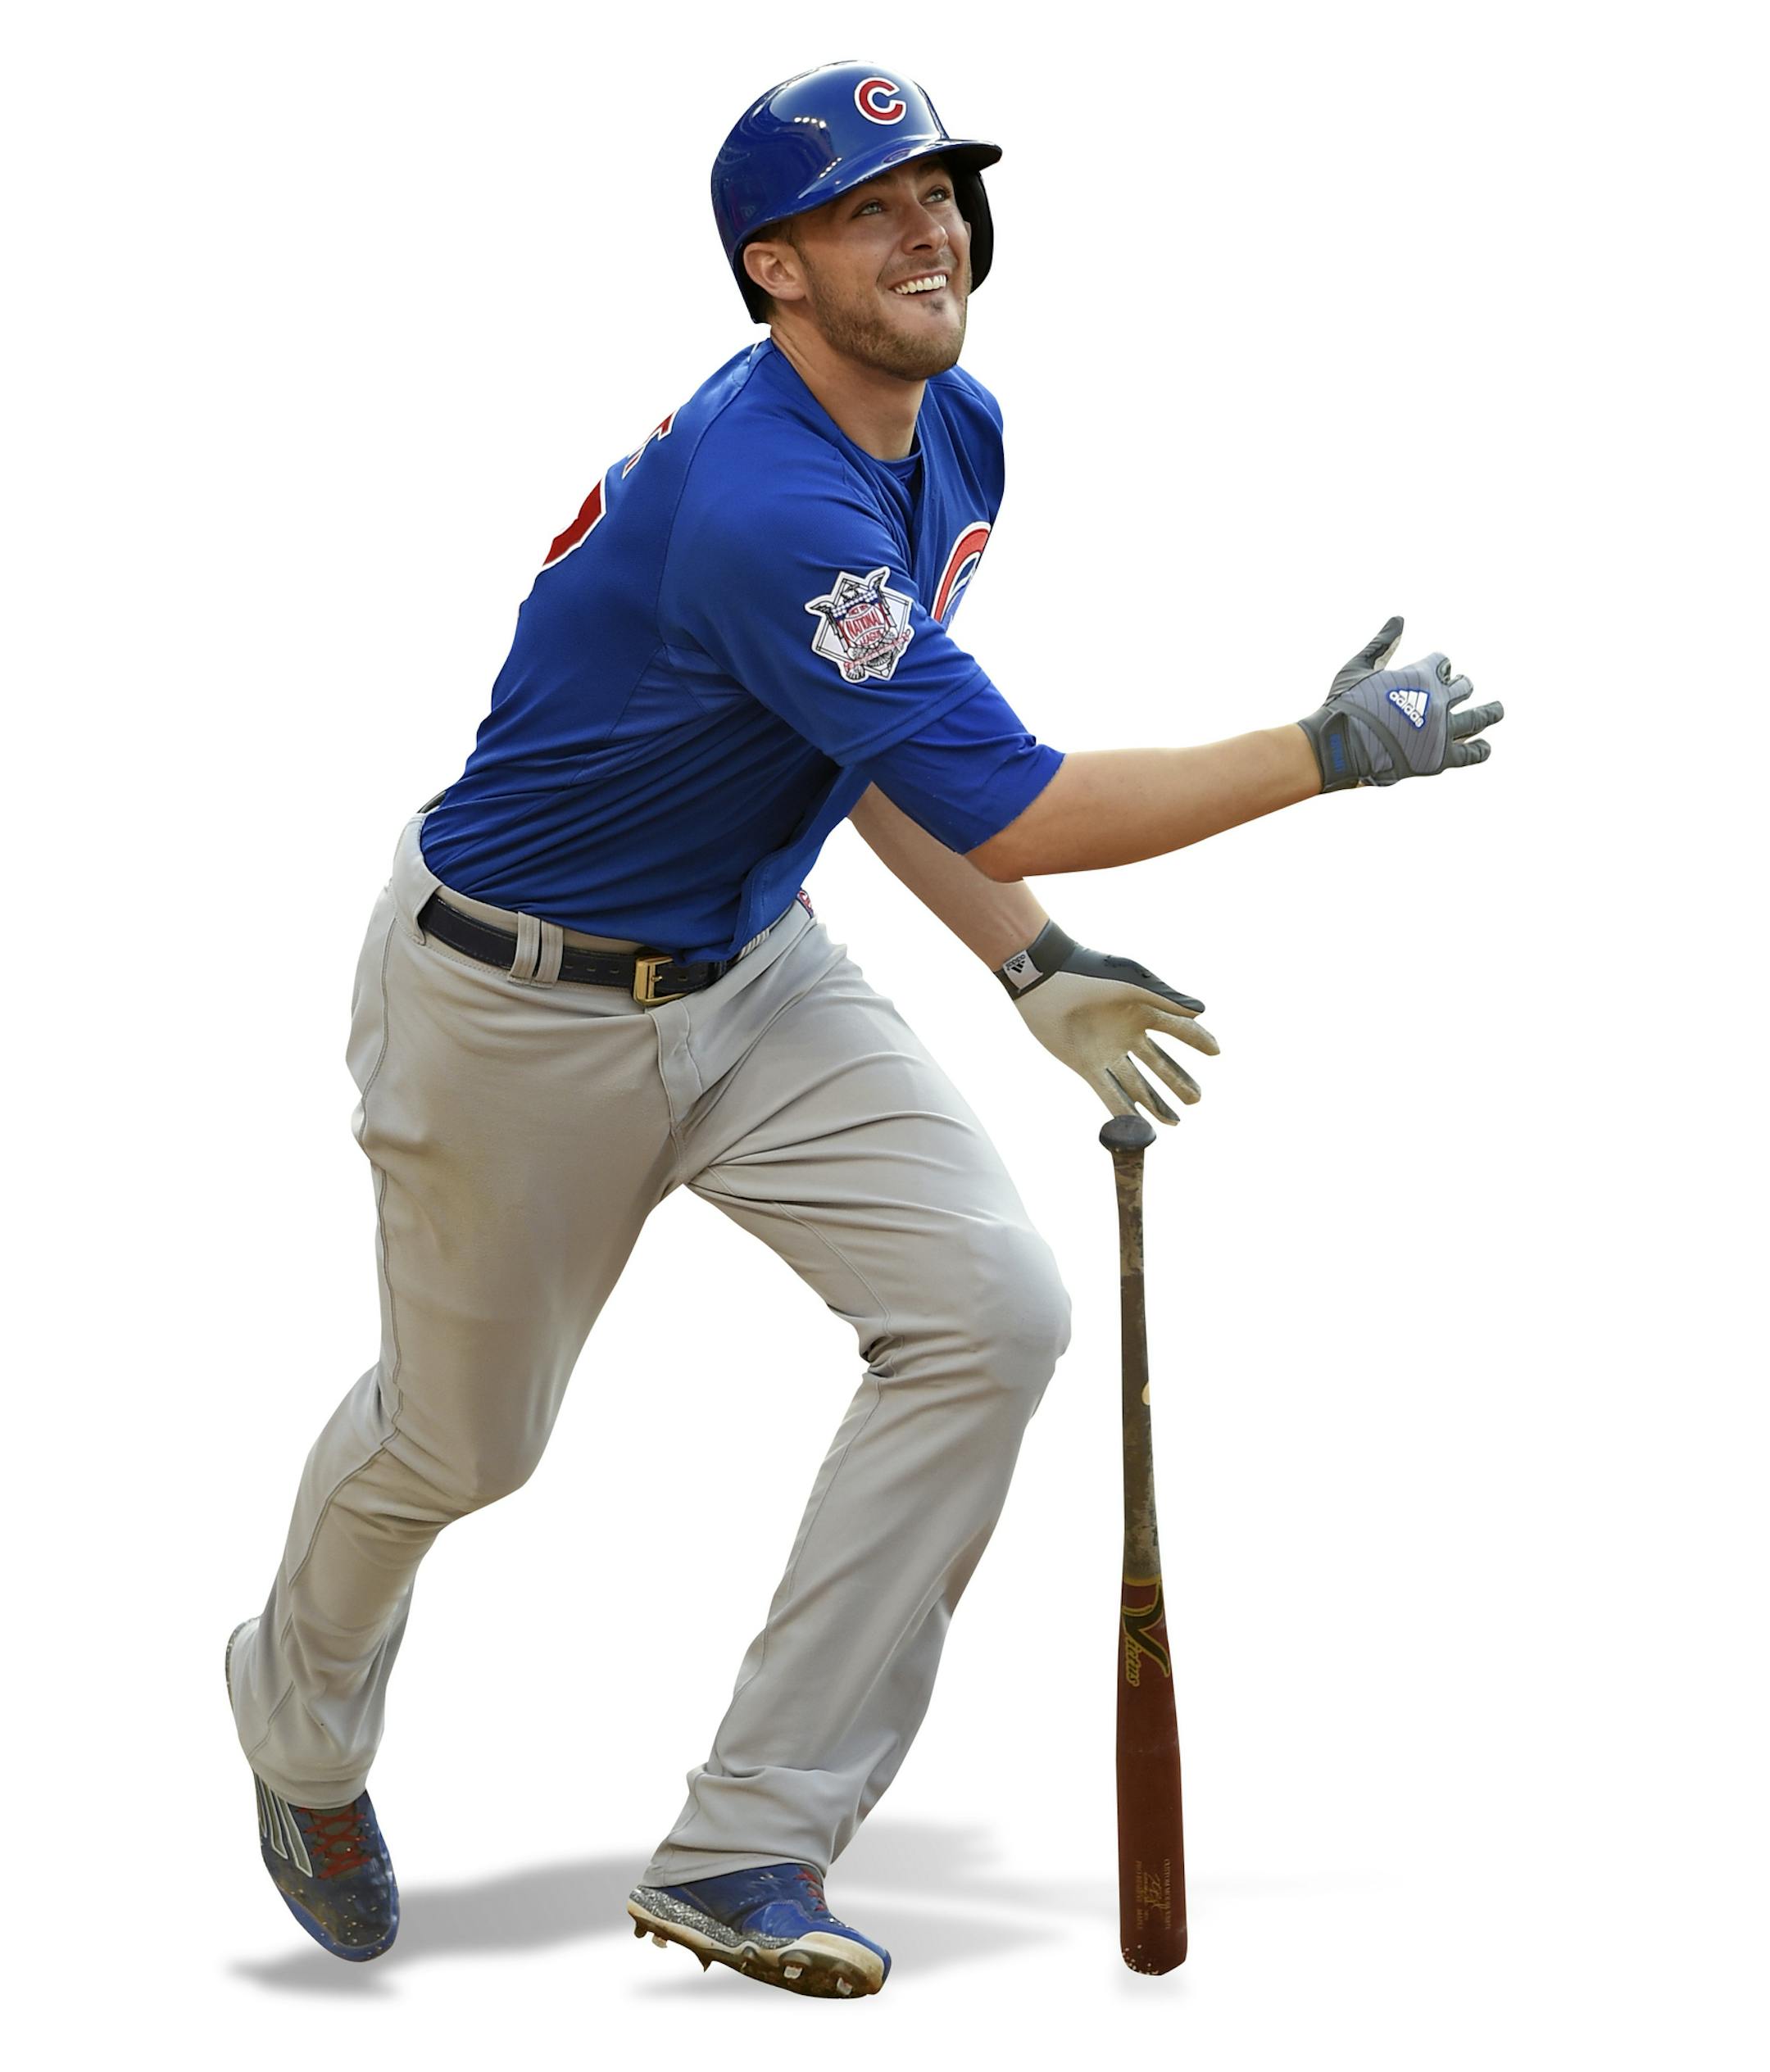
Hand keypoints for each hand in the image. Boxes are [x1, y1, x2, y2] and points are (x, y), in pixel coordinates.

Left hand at [996, 922, 1217, 1124]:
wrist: (1044, 979)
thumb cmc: (1089, 973)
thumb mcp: (1131, 983)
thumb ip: (1165, 998)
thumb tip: (1203, 1011)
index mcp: (1143, 1010)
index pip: (1178, 1029)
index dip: (1197, 1039)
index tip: (1216, 1051)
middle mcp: (1128, 1033)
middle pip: (1160, 1064)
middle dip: (1178, 1082)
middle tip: (1196, 1100)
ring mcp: (1107, 1051)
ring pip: (1137, 1084)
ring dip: (1155, 1103)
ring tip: (1174, 1123)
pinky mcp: (1085, 1065)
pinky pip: (1109, 1092)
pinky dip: (1124, 1110)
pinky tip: (1140, 1127)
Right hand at [1298, 615, 1504, 790]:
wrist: (1340, 746)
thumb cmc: (1345, 706)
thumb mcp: (1358, 668)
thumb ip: (1382, 644)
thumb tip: (1399, 618)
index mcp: (1421, 675)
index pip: (1442, 662)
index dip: (1439, 664)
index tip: (1438, 669)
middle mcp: (1438, 701)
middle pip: (1463, 687)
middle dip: (1462, 686)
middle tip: (1464, 687)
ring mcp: (1442, 731)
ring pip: (1478, 718)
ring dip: (1490, 712)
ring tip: (1498, 710)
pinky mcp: (1440, 759)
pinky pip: (1471, 753)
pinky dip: (1480, 750)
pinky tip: (1486, 746)